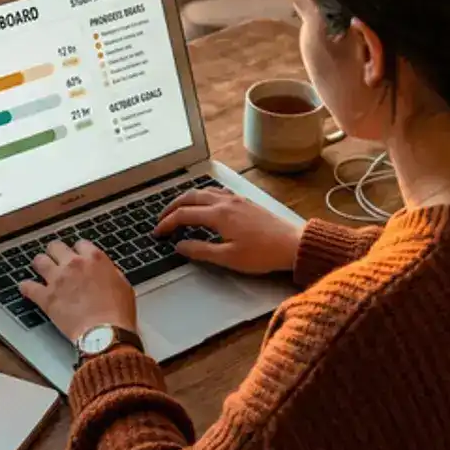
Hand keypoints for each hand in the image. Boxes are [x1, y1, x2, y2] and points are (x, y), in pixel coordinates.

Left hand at [19, 240, 136, 340]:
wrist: (105, 334)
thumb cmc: (118, 314)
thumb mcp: (123, 286)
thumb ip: (110, 273)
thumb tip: (105, 272)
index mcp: (95, 259)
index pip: (80, 243)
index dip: (78, 251)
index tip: (77, 256)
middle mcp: (74, 264)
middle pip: (56, 246)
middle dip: (55, 253)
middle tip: (56, 260)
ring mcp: (58, 280)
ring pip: (39, 261)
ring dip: (40, 265)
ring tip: (41, 270)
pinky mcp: (46, 298)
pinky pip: (28, 287)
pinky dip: (26, 288)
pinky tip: (26, 289)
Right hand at [154, 188, 301, 274]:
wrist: (292, 244)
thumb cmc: (263, 253)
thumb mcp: (228, 258)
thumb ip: (201, 251)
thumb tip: (180, 246)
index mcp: (218, 215)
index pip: (183, 215)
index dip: (167, 223)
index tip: (158, 233)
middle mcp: (225, 202)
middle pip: (189, 197)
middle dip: (172, 207)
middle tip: (162, 219)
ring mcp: (235, 199)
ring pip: (203, 191)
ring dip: (186, 198)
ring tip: (178, 209)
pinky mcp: (244, 201)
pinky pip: (217, 191)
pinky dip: (203, 194)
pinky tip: (205, 202)